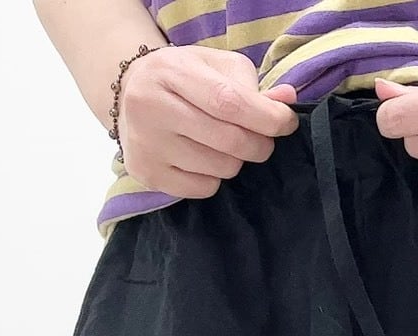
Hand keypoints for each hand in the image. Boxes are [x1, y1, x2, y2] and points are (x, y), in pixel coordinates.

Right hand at [118, 46, 299, 197]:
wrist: (130, 93)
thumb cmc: (184, 77)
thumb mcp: (215, 66)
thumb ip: (251, 85)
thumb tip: (287, 101)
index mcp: (170, 72)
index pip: (229, 102)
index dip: (267, 118)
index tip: (287, 123)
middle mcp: (151, 107)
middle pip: (229, 140)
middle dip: (259, 144)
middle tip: (262, 139)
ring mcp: (146, 144)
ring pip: (221, 168)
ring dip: (236, 161)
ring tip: (225, 145)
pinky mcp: (147, 173)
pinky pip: (203, 188)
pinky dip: (214, 177)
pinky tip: (202, 158)